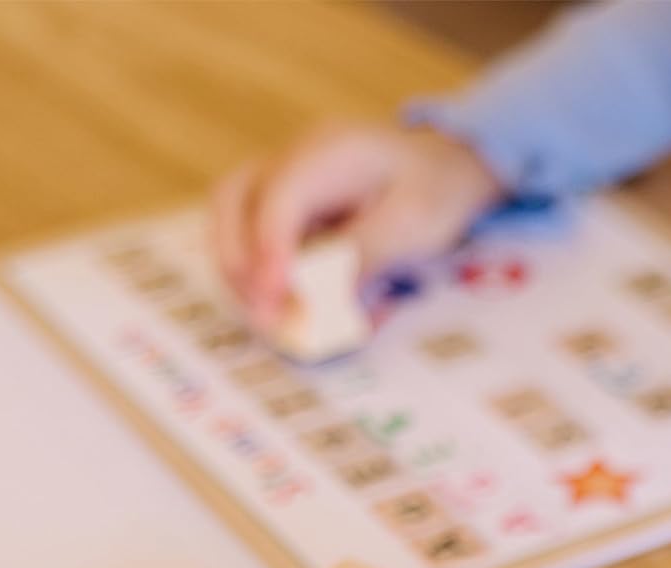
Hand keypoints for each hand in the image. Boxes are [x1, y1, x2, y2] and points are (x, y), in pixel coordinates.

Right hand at [210, 121, 502, 330]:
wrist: (439, 167)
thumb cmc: (432, 191)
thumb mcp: (412, 225)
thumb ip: (365, 254)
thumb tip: (322, 293)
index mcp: (330, 151)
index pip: (280, 197)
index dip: (270, 250)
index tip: (274, 297)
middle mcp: (294, 157)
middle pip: (233, 197)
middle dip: (238, 260)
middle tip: (262, 314)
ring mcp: (282, 176)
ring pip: (231, 212)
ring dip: (237, 266)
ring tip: (264, 314)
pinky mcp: (283, 202)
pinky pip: (249, 230)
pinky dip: (253, 266)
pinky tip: (278, 300)